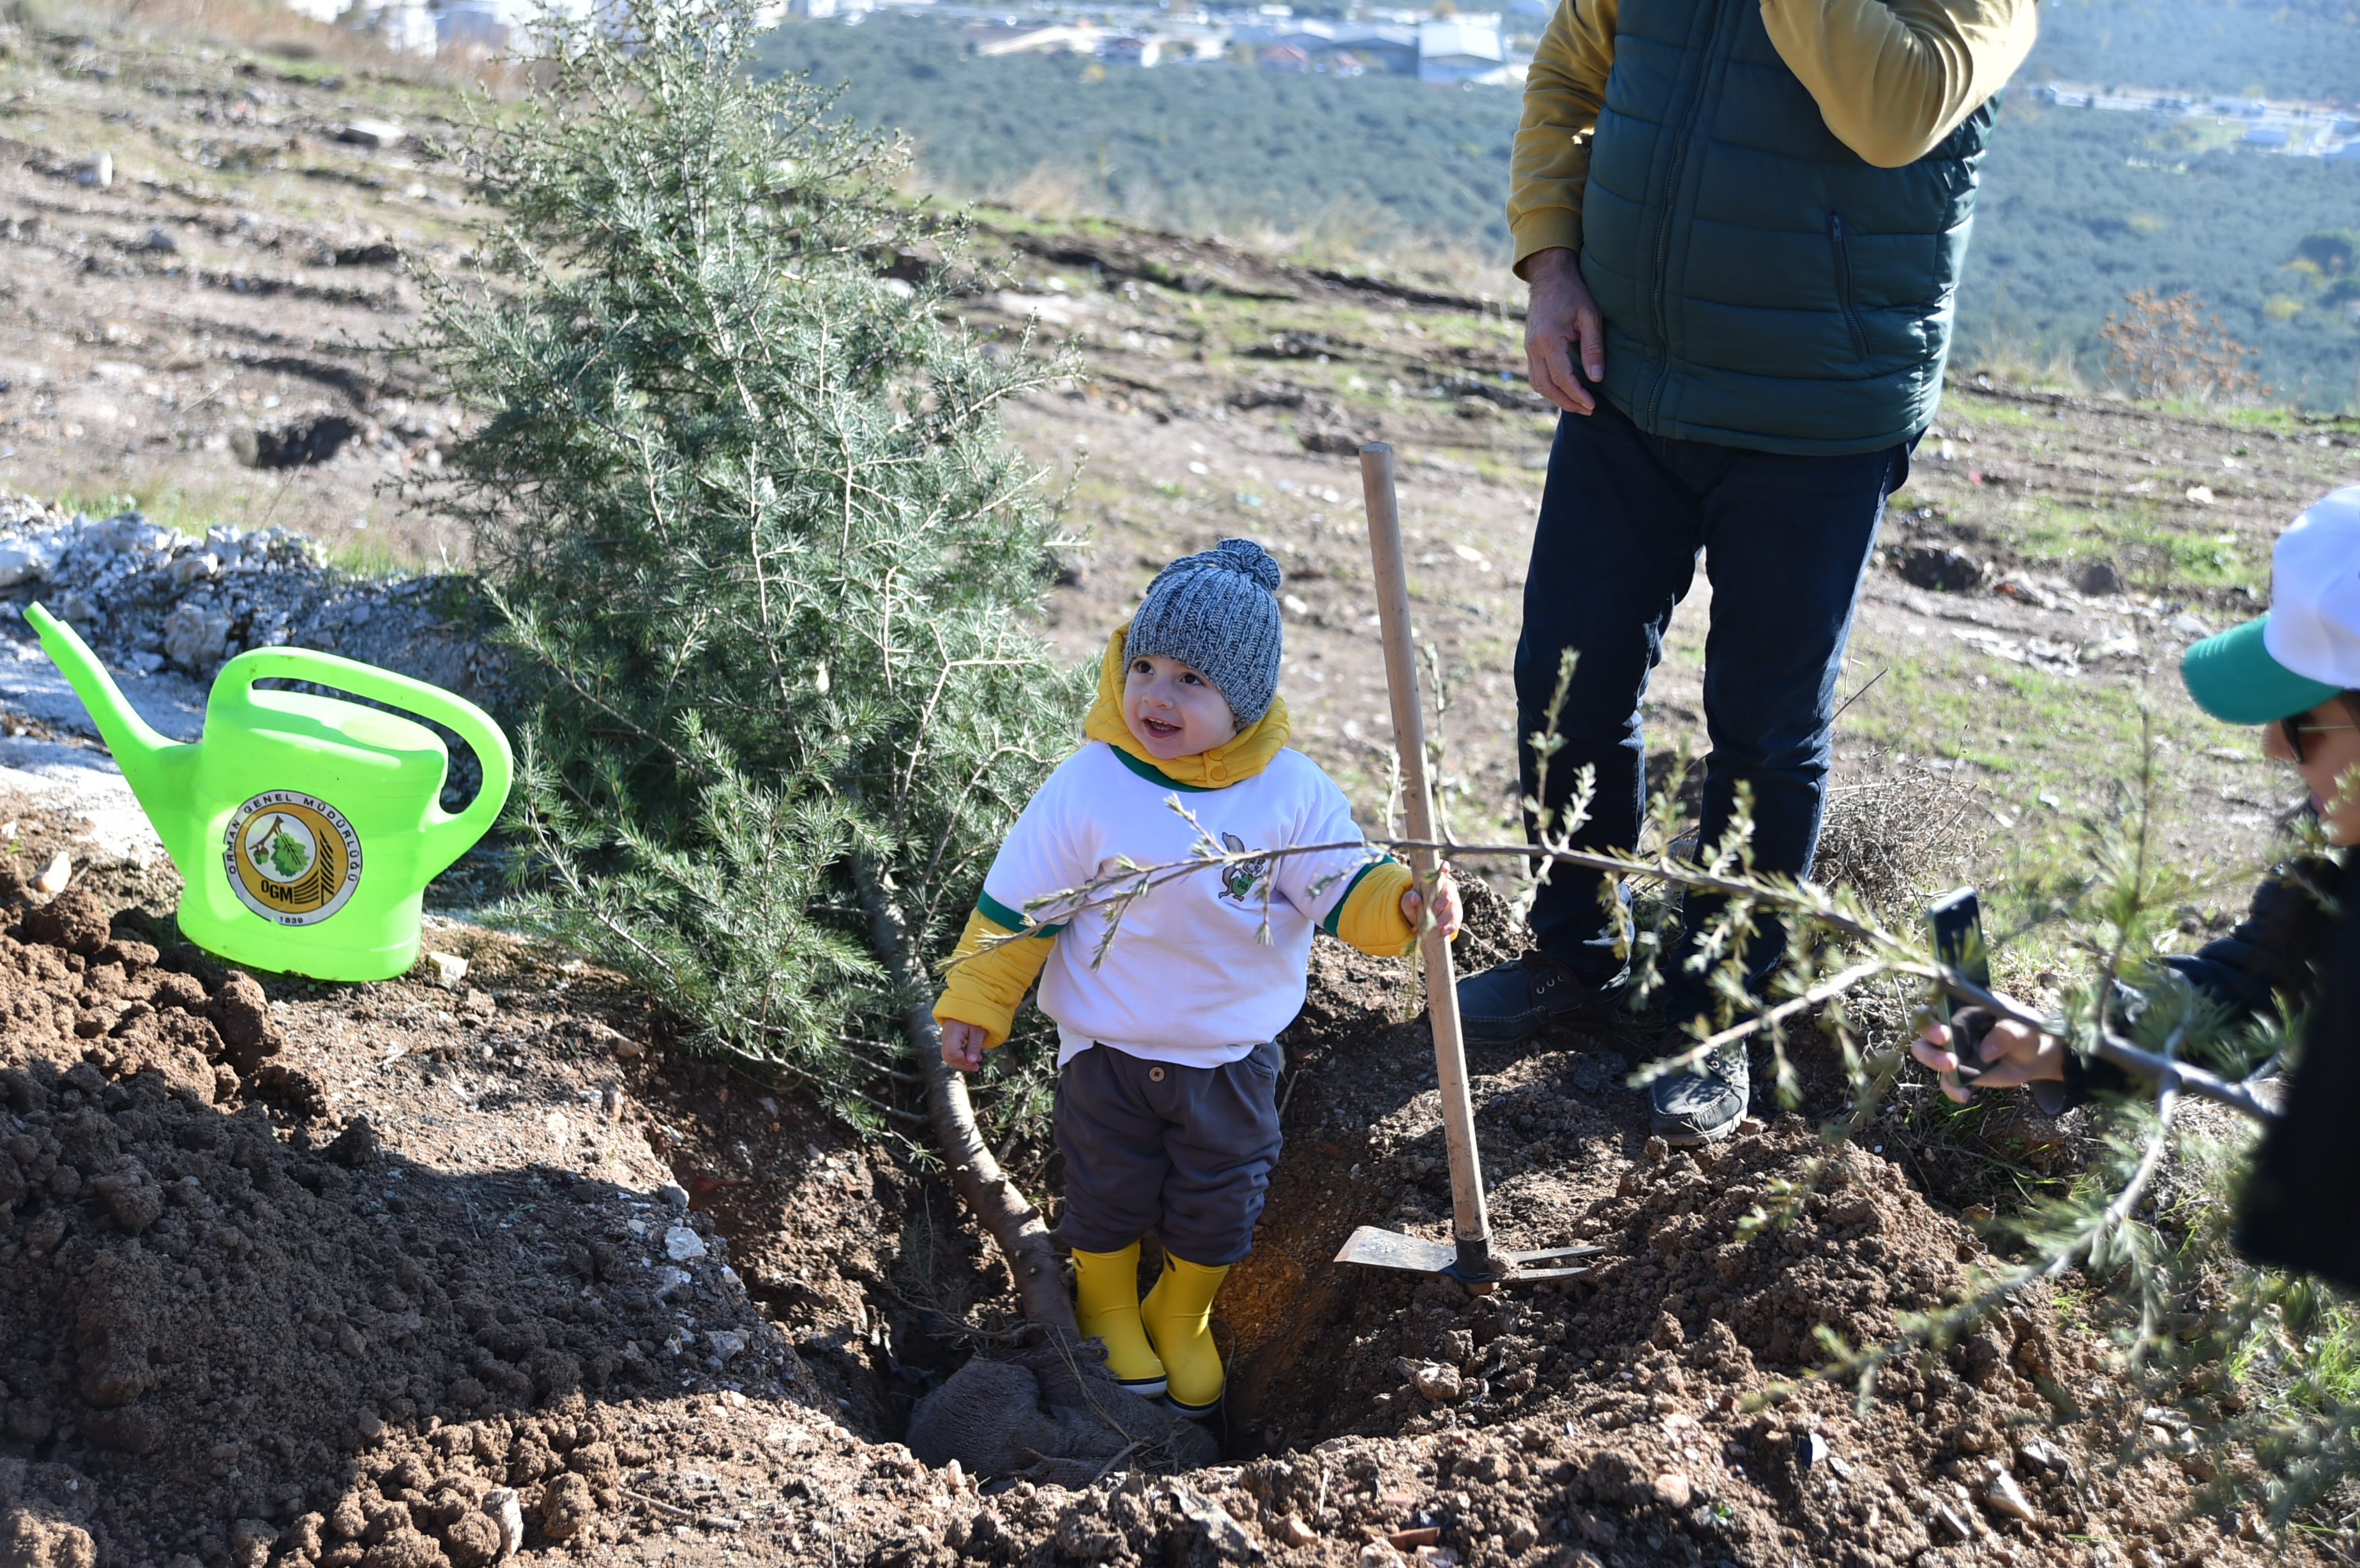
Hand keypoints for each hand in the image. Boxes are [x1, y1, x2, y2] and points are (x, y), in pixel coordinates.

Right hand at [940, 1020, 987, 1072]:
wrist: (968, 1006)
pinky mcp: (947, 1039)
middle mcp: (945, 1035)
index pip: (952, 1052)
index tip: (975, 1062)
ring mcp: (945, 1037)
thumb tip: (971, 1061)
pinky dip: (958, 1058)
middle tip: (976, 1067)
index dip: (962, 1060)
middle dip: (962, 1064)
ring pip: (947, 1056)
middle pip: (948, 1056)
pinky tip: (970, 1058)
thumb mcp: (978, 1031)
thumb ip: (974, 1046)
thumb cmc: (975, 1017)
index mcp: (953, 1032)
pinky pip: (949, 1052)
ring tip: (975, 1064)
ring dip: (960, 1062)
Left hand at [1401, 869, 1462, 940]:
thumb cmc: (1414, 906)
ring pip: (1455, 905)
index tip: (1445, 868)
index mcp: (1434, 881)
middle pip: (1450, 888)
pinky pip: (1457, 920)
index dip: (1444, 866)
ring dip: (1448, 915)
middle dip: (1445, 897)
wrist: (1418, 921)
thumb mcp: (1407, 902)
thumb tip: (1415, 897)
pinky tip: (1445, 931)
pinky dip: (1452, 926)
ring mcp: (1452, 902)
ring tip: (1438, 925)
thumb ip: (1408, 899)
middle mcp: (1445, 889)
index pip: (1441, 869)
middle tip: (1437, 907)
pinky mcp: (1455, 916)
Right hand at [1523, 247, 1605, 415]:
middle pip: (1546, 386)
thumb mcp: (1590, 316)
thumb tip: (1596, 379)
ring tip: (1577, 404)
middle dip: (1566, 402)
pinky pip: (1536, 374)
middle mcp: (1533, 346)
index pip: (1562, 377)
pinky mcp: (1529, 347)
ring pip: (1537, 383)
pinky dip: (1549, 387)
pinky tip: (1565, 389)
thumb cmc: (1574, 292)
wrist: (1549, 275)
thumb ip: (1594, 348)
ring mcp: (1528, 347)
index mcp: (1548, 339)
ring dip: (1556, 398)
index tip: (1592, 404)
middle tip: (1587, 409)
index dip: (1577, 394)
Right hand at [1911, 1010, 2064, 1102]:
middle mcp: (1951, 1026)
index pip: (1936, 1006)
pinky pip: (1946, 1080)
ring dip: (1933, 1061)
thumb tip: (1985, 1053)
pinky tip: (1965, 1095)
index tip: (1944, 1033)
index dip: (1932, 1019)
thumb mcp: (2021, 1028)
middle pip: (1924, 1031)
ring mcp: (1953, 1048)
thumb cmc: (2025, 1031)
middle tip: (1947, 1055)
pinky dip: (1951, 1089)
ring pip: (1927, 1053)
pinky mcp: (1959, 1070)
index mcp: (1962, 1007)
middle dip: (1929, 1043)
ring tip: (1952, 1069)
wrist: (2035, 1055)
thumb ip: (2005, 1034)